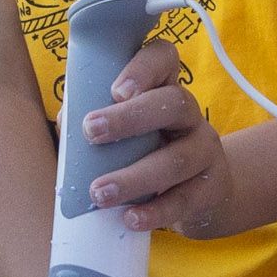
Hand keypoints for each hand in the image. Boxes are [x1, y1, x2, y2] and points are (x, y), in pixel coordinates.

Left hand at [78, 38, 234, 235]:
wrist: (200, 190)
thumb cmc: (146, 149)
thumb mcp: (126, 129)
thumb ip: (96, 119)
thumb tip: (65, 124)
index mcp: (164, 87)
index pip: (163, 58)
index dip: (142, 68)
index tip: (115, 91)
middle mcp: (189, 113)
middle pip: (174, 103)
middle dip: (130, 118)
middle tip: (91, 132)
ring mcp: (205, 150)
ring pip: (177, 158)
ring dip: (134, 176)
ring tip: (99, 192)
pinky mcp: (211, 188)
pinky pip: (185, 199)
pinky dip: (156, 211)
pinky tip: (130, 218)